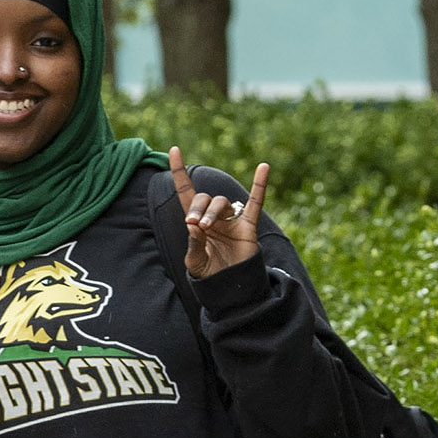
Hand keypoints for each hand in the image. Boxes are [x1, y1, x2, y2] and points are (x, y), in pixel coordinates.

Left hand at [170, 151, 268, 278]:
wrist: (230, 287)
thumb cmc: (209, 274)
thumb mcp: (195, 262)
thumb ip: (194, 244)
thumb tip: (193, 224)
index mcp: (196, 223)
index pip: (185, 192)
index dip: (179, 172)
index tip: (174, 150)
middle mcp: (212, 217)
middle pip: (203, 199)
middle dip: (196, 208)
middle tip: (194, 224)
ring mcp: (231, 220)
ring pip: (221, 202)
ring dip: (212, 212)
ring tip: (207, 227)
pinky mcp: (248, 226)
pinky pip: (256, 201)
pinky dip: (259, 185)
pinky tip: (263, 167)